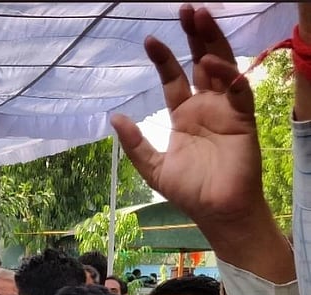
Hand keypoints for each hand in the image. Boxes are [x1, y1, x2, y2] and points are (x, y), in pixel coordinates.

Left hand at [109, 6, 290, 278]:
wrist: (216, 212)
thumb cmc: (189, 191)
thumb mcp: (152, 168)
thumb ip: (135, 144)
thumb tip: (114, 118)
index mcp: (184, 114)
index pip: (173, 77)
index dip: (164, 58)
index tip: (150, 40)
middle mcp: (206, 106)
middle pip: (200, 61)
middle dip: (194, 35)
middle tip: (186, 9)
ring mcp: (225, 109)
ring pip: (221, 66)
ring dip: (211, 42)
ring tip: (200, 17)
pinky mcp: (242, 119)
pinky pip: (236, 90)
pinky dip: (226, 75)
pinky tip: (210, 62)